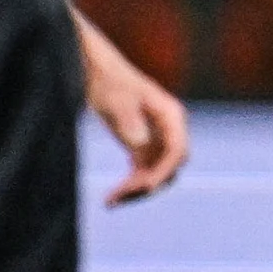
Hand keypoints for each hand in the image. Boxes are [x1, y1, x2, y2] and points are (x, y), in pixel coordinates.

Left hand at [76, 10, 191, 204]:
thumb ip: (129, 121)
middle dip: (146, 185)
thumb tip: (141, 144)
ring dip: (137, 190)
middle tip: (116, 197)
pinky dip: (131, 184)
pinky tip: (113, 194)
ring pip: (157, 173)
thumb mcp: (116, 100)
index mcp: (171, 116)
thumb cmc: (107, 80)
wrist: (95, 70)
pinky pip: (144, 171)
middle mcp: (170, 130)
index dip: (163, 171)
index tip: (142, 187)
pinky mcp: (142, 145)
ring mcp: (157, 139)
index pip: (177, 150)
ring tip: (110, 201)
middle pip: (170, 167)